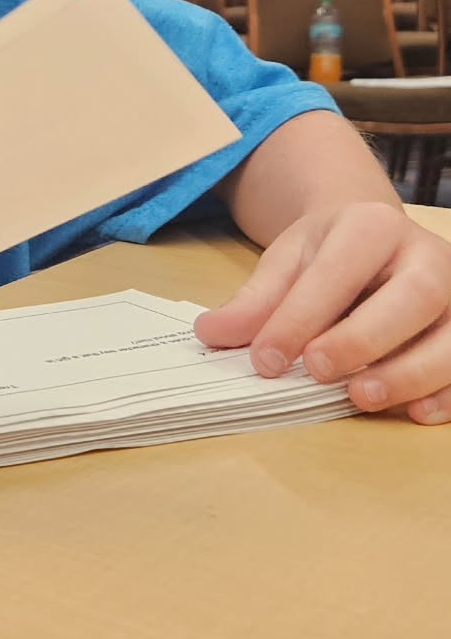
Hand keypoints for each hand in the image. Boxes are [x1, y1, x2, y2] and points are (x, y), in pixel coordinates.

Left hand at [195, 202, 450, 423]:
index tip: (267, 359)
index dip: (301, 317)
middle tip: (318, 372)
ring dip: (409, 373)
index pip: (338, 272)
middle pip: (414, 296)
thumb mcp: (287, 262)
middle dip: (364, 338)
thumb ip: (254, 301)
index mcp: (372, 226)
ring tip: (360, 398)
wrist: (377, 239)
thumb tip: (210, 334)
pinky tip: (414, 412)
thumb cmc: (329, 253)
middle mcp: (427, 254)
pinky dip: (447, 393)